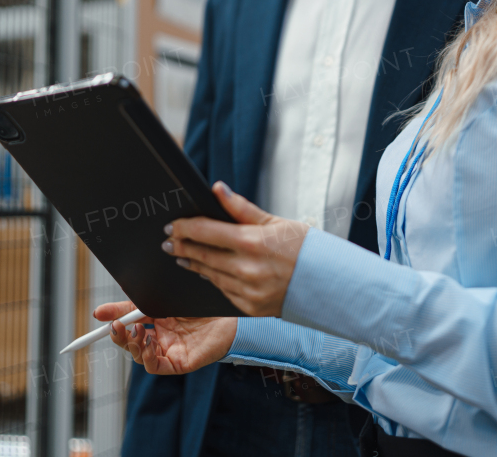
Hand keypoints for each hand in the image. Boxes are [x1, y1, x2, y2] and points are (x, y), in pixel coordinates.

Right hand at [94, 301, 235, 374]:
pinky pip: (155, 366)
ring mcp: (169, 351)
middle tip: (114, 326)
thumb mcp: (162, 299)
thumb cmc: (201, 303)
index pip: (128, 324)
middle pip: (130, 343)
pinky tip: (147, 344)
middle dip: (119, 336)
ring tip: (138, 329)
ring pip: (139, 355)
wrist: (230, 312)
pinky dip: (146, 357)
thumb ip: (134, 305)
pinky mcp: (179, 363)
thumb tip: (101, 310)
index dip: (111, 324)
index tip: (96, 317)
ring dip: (133, 344)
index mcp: (156, 321)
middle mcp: (161, 337)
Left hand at [163, 182, 308, 316]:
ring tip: (181, 256)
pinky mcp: (250, 307)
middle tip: (168, 241)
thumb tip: (216, 189)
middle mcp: (246, 268)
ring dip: (192, 263)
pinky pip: (223, 290)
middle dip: (181, 247)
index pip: (205, 231)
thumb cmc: (304, 248)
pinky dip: (212, 278)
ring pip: (209, 274)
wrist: (328, 284)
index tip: (171, 225)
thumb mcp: (276, 222)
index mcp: (252, 241)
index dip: (184, 227)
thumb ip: (240, 208)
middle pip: (202, 254)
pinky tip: (205, 271)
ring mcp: (247, 291)